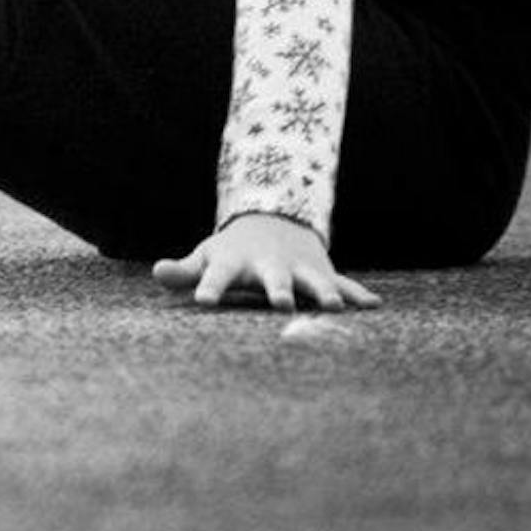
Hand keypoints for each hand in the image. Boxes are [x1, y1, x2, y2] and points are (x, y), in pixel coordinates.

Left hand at [152, 213, 380, 310]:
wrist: (273, 224)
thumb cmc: (232, 252)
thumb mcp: (206, 258)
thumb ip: (184, 271)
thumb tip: (157, 272)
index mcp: (234, 263)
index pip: (216, 276)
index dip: (209, 287)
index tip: (203, 301)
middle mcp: (269, 265)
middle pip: (273, 278)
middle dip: (278, 289)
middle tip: (281, 302)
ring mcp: (299, 269)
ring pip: (313, 281)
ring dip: (323, 292)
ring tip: (333, 306)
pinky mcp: (324, 274)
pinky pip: (344, 284)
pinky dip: (357, 294)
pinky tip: (374, 305)